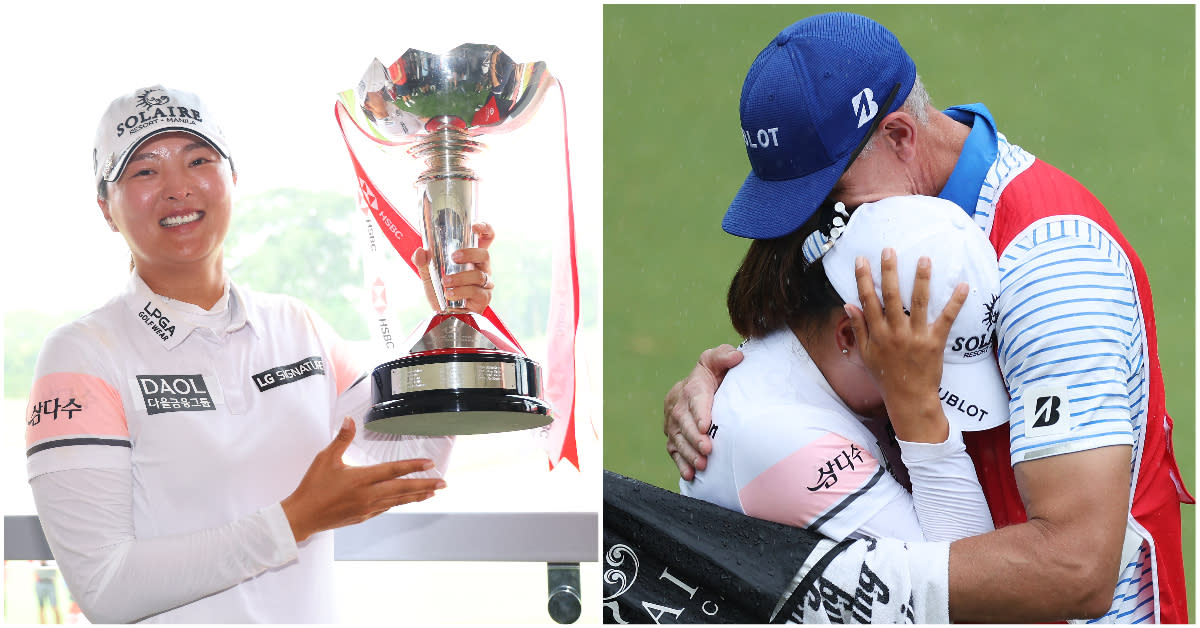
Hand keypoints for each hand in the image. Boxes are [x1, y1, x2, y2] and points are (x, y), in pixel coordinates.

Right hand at [280, 417, 446, 542]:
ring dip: (417, 495)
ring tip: (432, 492)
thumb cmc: (313, 487)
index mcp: (361, 479)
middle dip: (425, 485)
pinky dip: (400, 503)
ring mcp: (368, 508)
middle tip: (443, 482)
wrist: (302, 516)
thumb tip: (350, 419)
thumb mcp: (326, 458)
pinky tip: (406, 500)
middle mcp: (369, 495)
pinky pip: (387, 508)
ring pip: (398, 500)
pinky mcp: (364, 516)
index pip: (394, 470)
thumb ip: (342, 439)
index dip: (413, 466)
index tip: (430, 464)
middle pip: (403, 489)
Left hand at [412, 222, 495, 313]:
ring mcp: (485, 283)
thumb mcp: (429, 277)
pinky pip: (475, 291)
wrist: (446, 317)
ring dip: (460, 277)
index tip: (474, 226)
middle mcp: (482, 268)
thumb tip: (420, 251)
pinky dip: (460, 291)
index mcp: (472, 258)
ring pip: (479, 275)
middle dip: (469, 254)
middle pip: (485, 254)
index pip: (486, 238)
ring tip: (445, 281)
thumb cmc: (442, 293)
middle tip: (453, 257)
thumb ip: (423, 264)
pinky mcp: (484, 297)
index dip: (485, 229)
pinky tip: (449, 294)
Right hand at [664, 344, 743, 480]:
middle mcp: (678, 405)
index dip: (700, 413)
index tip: (706, 426)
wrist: (699, 387)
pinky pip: (674, 451)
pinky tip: (689, 475)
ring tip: (702, 465)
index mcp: (692, 386)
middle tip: (707, 450)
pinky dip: (681, 463)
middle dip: (694, 438)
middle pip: (684, 423)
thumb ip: (725, 356)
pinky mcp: (672, 437)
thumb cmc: (715, 373)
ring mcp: (673, 423)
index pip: (695, 399)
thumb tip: (738, 356)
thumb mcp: (718, 360)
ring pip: (678, 439)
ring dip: (689, 453)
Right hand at [843, 249, 966, 442]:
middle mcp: (895, 332)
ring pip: (918, 303)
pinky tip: (963, 286)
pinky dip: (955, 302)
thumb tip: (848, 304)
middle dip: (889, 271)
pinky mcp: (935, 342)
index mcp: (877, 334)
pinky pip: (946, 319)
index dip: (864, 279)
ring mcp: (916, 336)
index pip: (868, 301)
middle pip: (892, 296)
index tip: (861, 260)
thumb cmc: (886, 377)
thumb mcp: (866, 354)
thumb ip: (859, 328)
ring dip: (921, 279)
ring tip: (924, 259)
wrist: (909, 400)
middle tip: (889, 250)